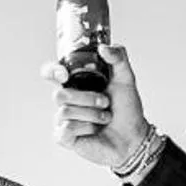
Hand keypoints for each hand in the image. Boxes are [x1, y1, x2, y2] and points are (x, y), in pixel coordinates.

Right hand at [44, 43, 150, 169]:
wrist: (133, 137)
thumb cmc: (127, 110)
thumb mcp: (126, 79)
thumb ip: (118, 57)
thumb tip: (102, 48)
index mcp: (76, 84)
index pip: (51, 73)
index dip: (51, 72)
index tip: (64, 75)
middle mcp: (67, 101)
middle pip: (59, 95)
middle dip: (86, 98)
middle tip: (105, 102)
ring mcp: (64, 120)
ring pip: (65, 112)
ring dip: (91, 114)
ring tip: (105, 118)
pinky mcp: (65, 138)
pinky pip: (66, 129)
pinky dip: (85, 128)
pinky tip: (94, 131)